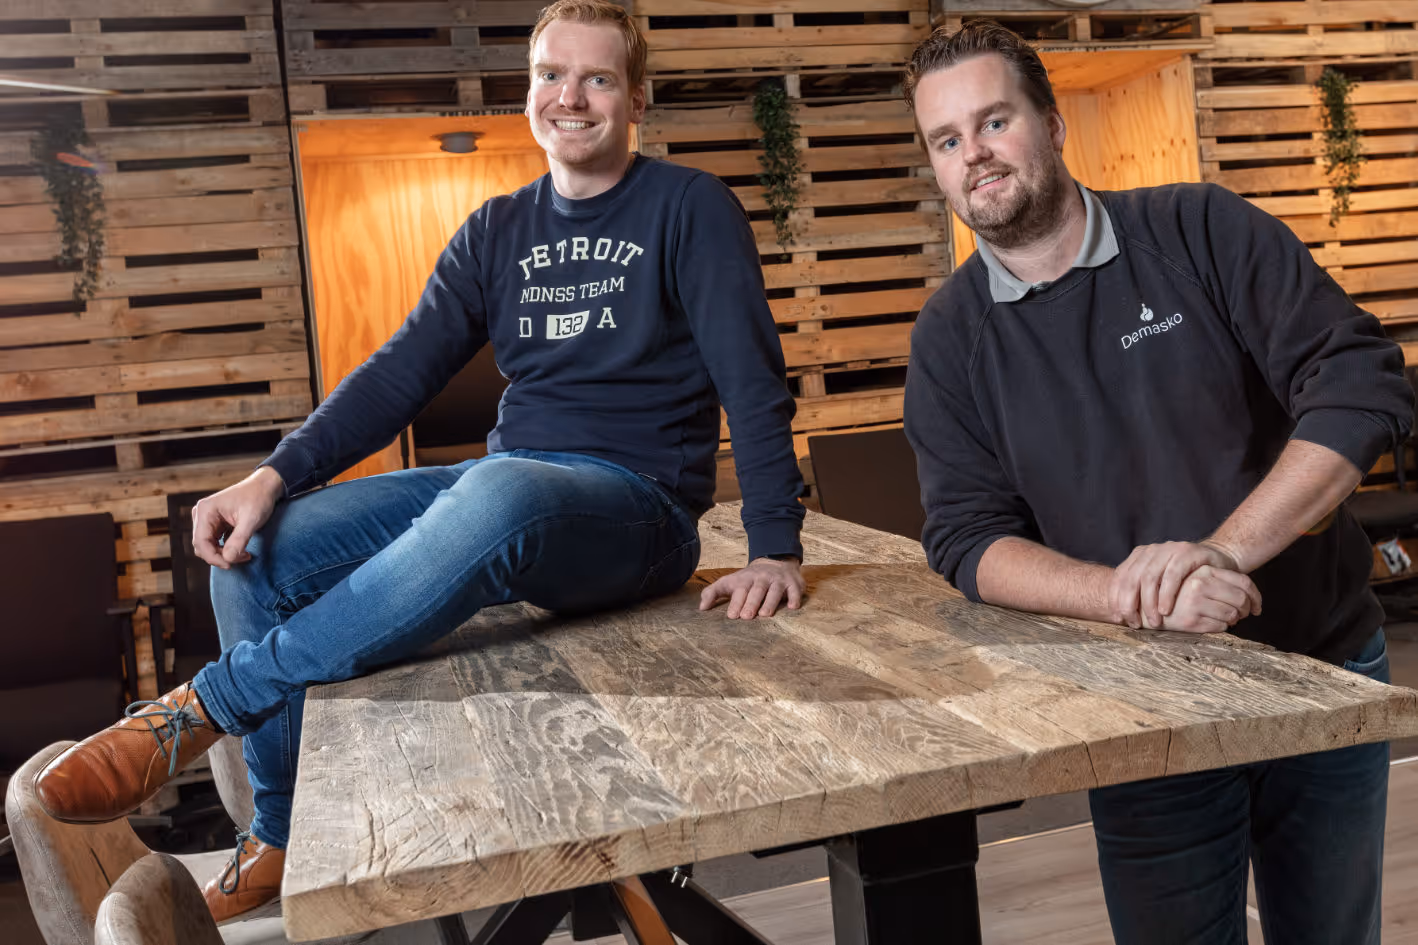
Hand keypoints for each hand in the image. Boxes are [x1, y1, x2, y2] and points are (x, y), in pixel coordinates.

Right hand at [192, 466, 284, 569]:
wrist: (265, 486)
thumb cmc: (258, 498)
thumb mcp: (251, 520)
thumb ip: (238, 540)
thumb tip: (227, 559)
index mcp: (205, 510)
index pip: (200, 542)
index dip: (213, 558)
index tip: (230, 565)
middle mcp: (201, 514)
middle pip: (202, 546)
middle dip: (220, 556)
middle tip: (243, 558)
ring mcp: (207, 518)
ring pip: (208, 546)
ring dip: (224, 554)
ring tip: (244, 553)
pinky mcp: (214, 523)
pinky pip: (214, 542)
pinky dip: (225, 549)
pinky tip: (241, 549)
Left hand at [698, 557, 804, 618]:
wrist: (775, 561)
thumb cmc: (748, 579)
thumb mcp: (730, 582)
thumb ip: (713, 593)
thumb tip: (701, 608)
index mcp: (744, 579)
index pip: (739, 590)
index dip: (736, 602)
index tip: (732, 616)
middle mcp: (761, 579)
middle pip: (756, 590)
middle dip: (751, 603)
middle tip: (746, 617)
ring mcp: (778, 580)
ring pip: (774, 590)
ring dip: (770, 602)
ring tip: (765, 616)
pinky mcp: (793, 583)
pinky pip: (795, 590)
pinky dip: (794, 597)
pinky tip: (793, 607)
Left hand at [1109, 541, 1246, 628]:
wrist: (1218, 561)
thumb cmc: (1186, 580)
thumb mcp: (1159, 584)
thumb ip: (1140, 593)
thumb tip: (1117, 616)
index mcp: (1139, 556)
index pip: (1120, 577)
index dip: (1116, 598)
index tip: (1118, 618)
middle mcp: (1151, 551)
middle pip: (1132, 578)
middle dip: (1129, 603)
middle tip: (1134, 623)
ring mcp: (1169, 549)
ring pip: (1150, 577)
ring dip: (1149, 602)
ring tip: (1154, 622)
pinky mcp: (1188, 552)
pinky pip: (1173, 574)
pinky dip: (1167, 594)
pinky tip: (1166, 610)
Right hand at [1157, 565, 1262, 633]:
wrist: (1147, 605)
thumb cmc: (1177, 593)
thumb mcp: (1197, 578)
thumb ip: (1219, 581)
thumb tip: (1252, 602)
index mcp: (1203, 570)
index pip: (1244, 582)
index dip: (1256, 597)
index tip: (1257, 607)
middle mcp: (1198, 584)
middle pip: (1241, 599)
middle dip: (1246, 610)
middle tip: (1243, 615)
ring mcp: (1193, 602)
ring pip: (1232, 614)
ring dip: (1233, 620)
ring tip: (1226, 619)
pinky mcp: (1189, 620)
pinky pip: (1220, 626)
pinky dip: (1220, 627)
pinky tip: (1211, 623)